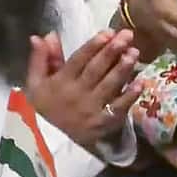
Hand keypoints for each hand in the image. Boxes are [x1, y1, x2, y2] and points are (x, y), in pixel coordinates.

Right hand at [26, 29, 139, 146]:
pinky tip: (141, 83)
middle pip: (97, 70)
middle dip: (112, 51)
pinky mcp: (104, 123)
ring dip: (123, 69)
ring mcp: (91, 109)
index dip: (93, 46)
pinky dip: (130, 96)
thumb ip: (41, 58)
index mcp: (60, 82)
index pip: (78, 60)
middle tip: (128, 35)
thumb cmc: (44, 108)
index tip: (108, 32)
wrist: (48, 144)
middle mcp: (77, 94)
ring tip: (135, 53)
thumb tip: (46, 35)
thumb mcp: (35, 83)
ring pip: (110, 86)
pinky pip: (118, 108)